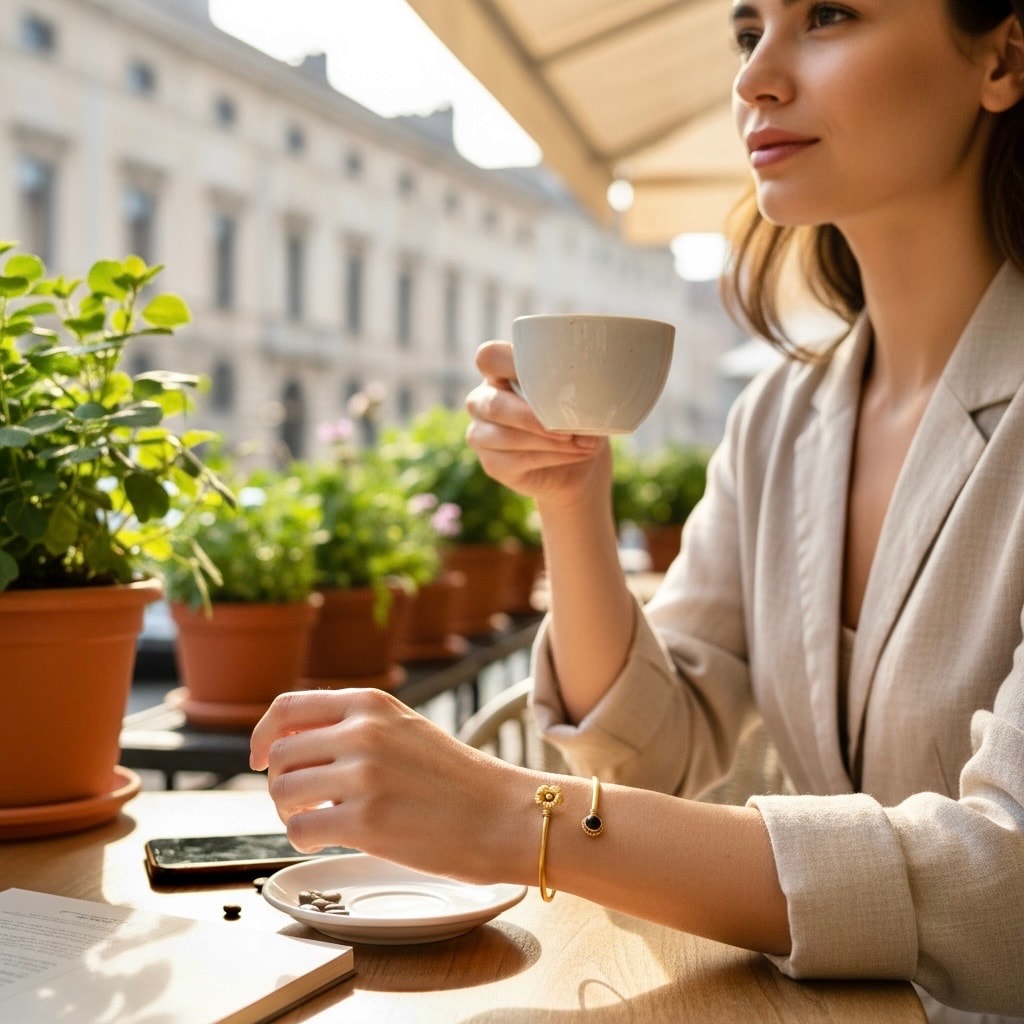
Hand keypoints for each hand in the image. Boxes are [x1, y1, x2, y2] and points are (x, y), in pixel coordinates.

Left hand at [249, 688, 532, 884]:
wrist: (503, 814)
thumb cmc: (456, 779)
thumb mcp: (405, 729)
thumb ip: (355, 727)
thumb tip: (291, 744)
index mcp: (371, 703)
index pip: (287, 708)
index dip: (262, 735)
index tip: (258, 757)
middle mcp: (362, 732)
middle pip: (279, 755)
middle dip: (279, 784)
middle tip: (300, 804)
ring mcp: (363, 776)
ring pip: (282, 792)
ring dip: (289, 813)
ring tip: (316, 822)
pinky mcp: (366, 822)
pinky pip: (300, 830)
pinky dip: (303, 839)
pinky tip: (328, 840)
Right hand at [465, 341, 612, 512]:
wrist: (582, 466)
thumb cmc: (578, 420)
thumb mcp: (582, 397)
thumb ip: (576, 386)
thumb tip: (592, 384)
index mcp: (501, 373)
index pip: (490, 357)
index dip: (508, 361)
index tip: (547, 374)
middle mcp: (484, 400)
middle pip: (495, 405)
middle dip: (533, 418)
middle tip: (570, 429)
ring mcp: (483, 434)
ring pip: (505, 436)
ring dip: (549, 442)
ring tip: (584, 444)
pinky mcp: (492, 464)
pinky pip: (515, 460)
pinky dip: (551, 457)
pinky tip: (575, 454)